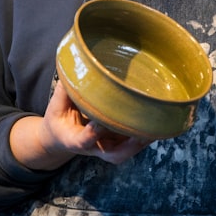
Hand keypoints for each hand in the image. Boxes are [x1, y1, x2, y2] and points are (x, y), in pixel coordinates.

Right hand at [10, 81, 151, 169]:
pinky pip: (133, 144)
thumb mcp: (56, 105)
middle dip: (129, 145)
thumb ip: (66, 88)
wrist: (61, 138)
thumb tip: (74, 61)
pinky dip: (145, 136)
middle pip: (113, 154)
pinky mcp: (116, 147)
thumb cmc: (60, 118)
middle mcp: (93, 148)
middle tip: (143, 132)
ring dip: (142, 141)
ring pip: (127, 152)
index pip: (85, 140)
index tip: (101, 122)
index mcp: (74, 140)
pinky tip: (159, 123)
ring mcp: (106, 150)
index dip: (95, 133)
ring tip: (158, 127)